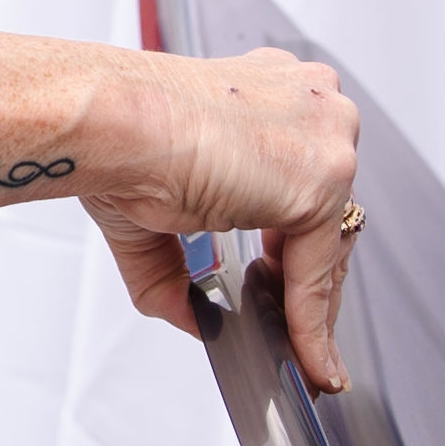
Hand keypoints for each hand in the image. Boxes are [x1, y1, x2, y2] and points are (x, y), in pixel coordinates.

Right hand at [70, 41, 362, 392]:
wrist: (112, 124)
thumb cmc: (120, 138)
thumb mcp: (159, 207)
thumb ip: (182, 264)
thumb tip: (190, 316)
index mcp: (275, 91)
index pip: (308, 178)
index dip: (297, 242)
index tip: (285, 282)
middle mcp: (312, 104)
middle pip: (330, 213)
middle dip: (307, 279)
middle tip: (292, 330)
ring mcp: (326, 138)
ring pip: (331, 244)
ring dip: (312, 305)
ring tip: (298, 354)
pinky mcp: (322, 182)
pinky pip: (318, 272)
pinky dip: (309, 321)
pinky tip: (302, 354)